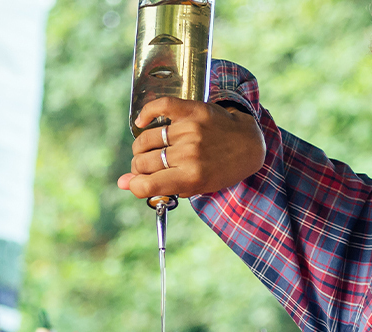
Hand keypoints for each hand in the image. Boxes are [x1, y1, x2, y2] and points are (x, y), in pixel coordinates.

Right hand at [116, 97, 264, 198]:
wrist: (248, 145)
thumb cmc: (220, 170)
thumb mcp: (194, 185)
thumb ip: (160, 186)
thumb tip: (122, 183)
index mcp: (191, 177)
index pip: (147, 184)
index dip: (135, 185)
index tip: (137, 182)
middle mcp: (190, 153)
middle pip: (143, 162)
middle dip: (138, 167)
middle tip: (146, 166)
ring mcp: (190, 130)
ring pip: (146, 139)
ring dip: (141, 147)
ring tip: (149, 150)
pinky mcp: (193, 110)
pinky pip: (160, 106)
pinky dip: (146, 114)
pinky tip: (143, 122)